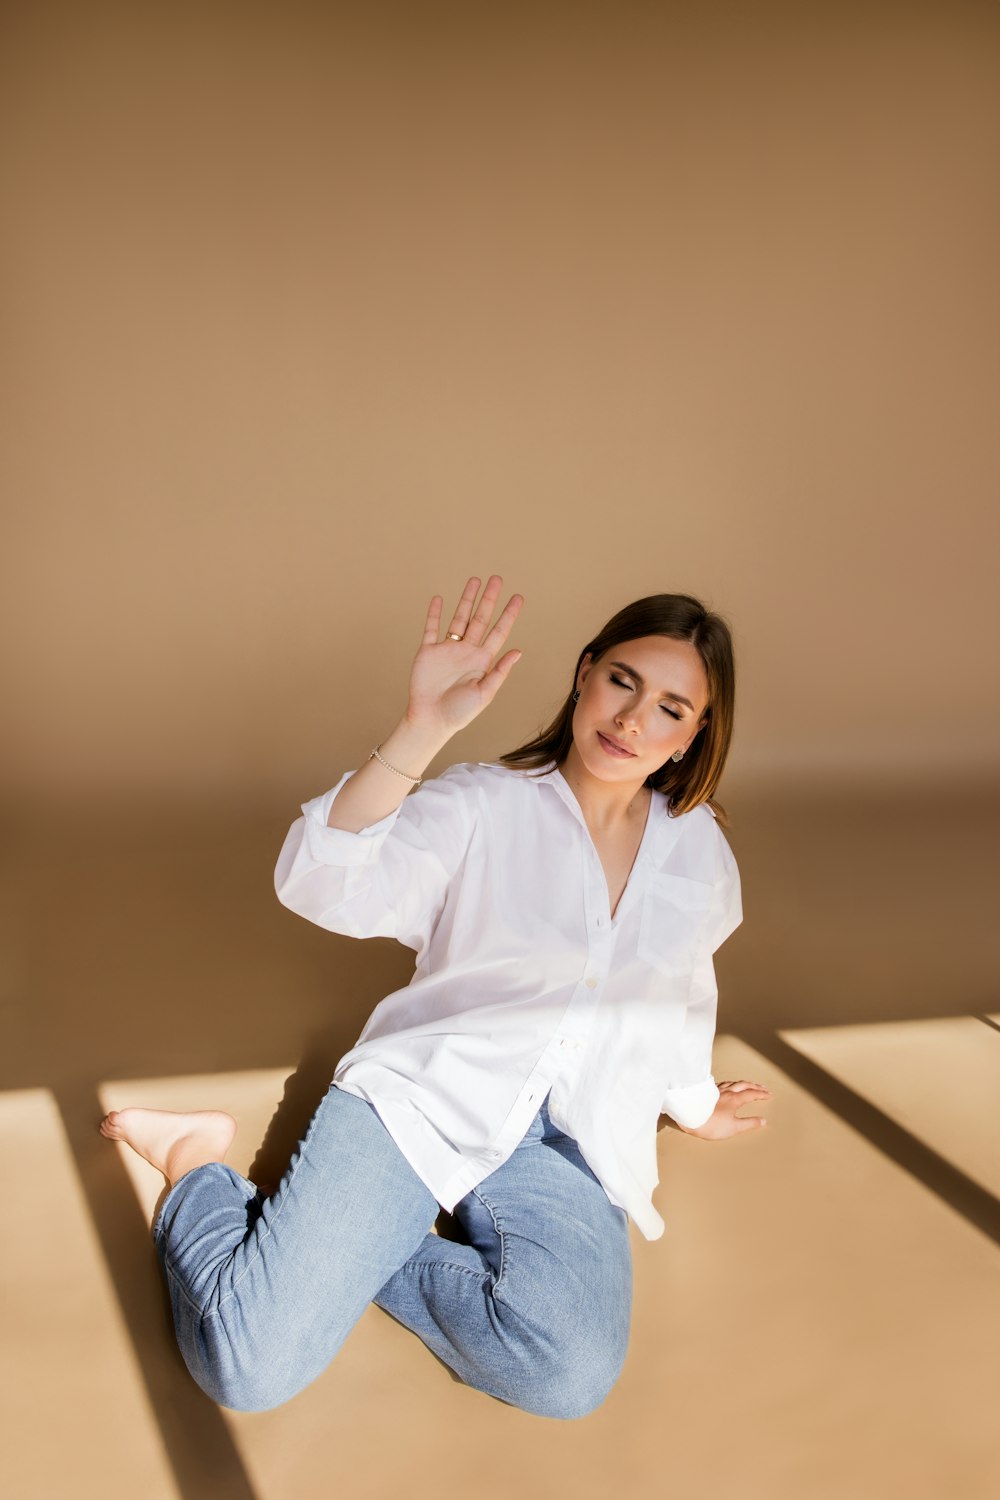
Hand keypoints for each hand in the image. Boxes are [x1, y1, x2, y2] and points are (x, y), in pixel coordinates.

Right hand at [405, 575, 524, 736]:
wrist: (431, 720)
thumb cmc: (460, 713)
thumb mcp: (485, 693)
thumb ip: (500, 671)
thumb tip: (518, 651)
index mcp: (482, 660)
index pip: (499, 632)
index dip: (509, 614)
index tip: (518, 597)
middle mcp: (466, 651)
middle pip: (480, 618)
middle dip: (489, 599)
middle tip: (497, 579)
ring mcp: (447, 650)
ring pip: (459, 618)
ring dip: (466, 600)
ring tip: (474, 581)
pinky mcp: (428, 652)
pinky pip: (432, 628)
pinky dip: (435, 613)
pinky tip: (440, 599)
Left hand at [678, 1079, 771, 1140]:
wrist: (690, 1117)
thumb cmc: (711, 1125)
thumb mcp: (734, 1128)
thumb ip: (749, 1123)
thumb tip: (762, 1121)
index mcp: (734, 1099)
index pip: (751, 1094)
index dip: (761, 1094)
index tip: (769, 1094)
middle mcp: (727, 1092)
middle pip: (744, 1085)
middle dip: (755, 1086)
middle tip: (763, 1087)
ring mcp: (716, 1090)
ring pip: (733, 1083)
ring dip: (743, 1083)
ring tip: (748, 1084)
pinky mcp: (708, 1092)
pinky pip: (723, 1084)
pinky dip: (730, 1083)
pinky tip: (727, 1085)